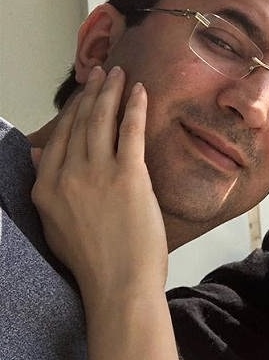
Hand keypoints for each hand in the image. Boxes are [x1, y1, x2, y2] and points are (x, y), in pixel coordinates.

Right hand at [32, 66, 167, 305]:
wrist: (119, 286)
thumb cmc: (94, 261)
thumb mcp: (55, 225)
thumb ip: (47, 187)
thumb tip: (38, 154)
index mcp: (45, 188)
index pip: (57, 138)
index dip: (71, 111)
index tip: (82, 94)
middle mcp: (66, 176)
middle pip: (78, 124)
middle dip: (91, 93)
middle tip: (102, 73)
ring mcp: (96, 174)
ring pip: (100, 122)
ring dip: (110, 92)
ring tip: (118, 73)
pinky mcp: (128, 176)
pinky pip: (129, 132)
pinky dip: (134, 108)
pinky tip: (139, 91)